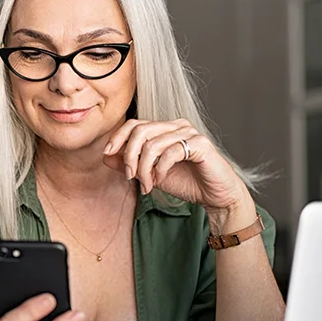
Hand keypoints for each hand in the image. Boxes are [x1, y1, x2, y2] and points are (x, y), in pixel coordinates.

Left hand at [103, 118, 253, 217]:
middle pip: (141, 130)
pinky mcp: (201, 144)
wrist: (215, 196)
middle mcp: (177, 126)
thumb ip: (130, 164)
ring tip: (147, 185)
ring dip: (144, 168)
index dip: (118, 137)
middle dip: (129, 155)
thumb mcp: (151, 174)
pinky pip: (170, 152)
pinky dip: (160, 170)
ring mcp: (190, 133)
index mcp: (165, 129)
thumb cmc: (186, 183)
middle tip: (130, 177)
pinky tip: (160, 181)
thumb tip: (106, 155)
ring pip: (153, 143)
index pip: (134, 124)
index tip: (108, 154)